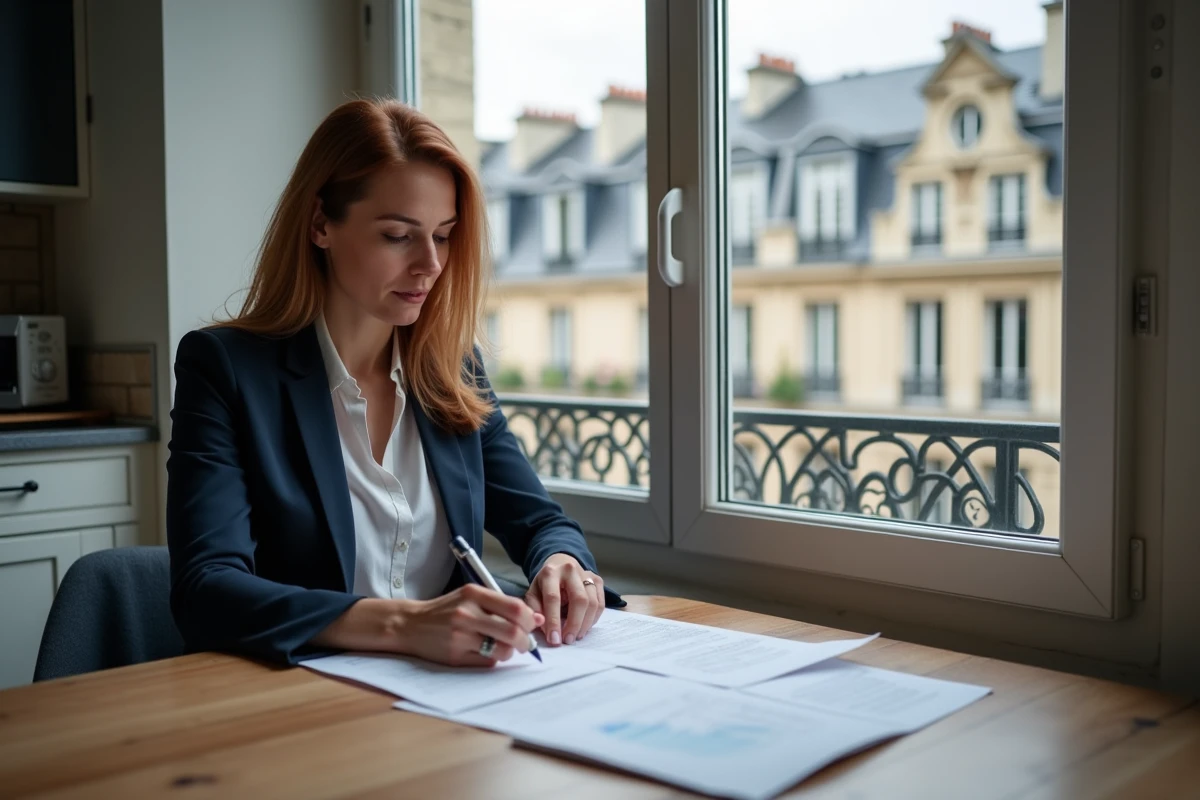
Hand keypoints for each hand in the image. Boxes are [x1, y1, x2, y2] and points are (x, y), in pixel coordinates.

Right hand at [384, 584, 543, 666]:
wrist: (410, 624)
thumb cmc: (447, 609)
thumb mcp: (472, 597)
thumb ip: (503, 605)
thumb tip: (537, 618)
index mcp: (473, 594)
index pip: (515, 608)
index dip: (529, 620)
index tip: (530, 625)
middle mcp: (467, 613)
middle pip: (512, 632)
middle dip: (525, 641)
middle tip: (525, 643)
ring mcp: (460, 636)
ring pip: (502, 650)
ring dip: (510, 652)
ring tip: (504, 647)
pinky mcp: (455, 656)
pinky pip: (487, 662)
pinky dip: (492, 659)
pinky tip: (485, 652)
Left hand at [524, 554, 604, 645]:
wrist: (560, 564)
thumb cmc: (545, 585)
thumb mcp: (533, 594)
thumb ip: (535, 610)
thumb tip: (542, 625)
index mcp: (550, 572)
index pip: (553, 598)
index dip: (554, 621)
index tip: (554, 640)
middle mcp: (570, 570)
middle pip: (579, 600)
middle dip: (574, 624)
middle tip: (568, 640)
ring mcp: (586, 574)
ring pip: (592, 603)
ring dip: (585, 624)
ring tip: (575, 636)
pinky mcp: (597, 580)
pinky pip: (600, 604)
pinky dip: (593, 619)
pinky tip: (584, 626)